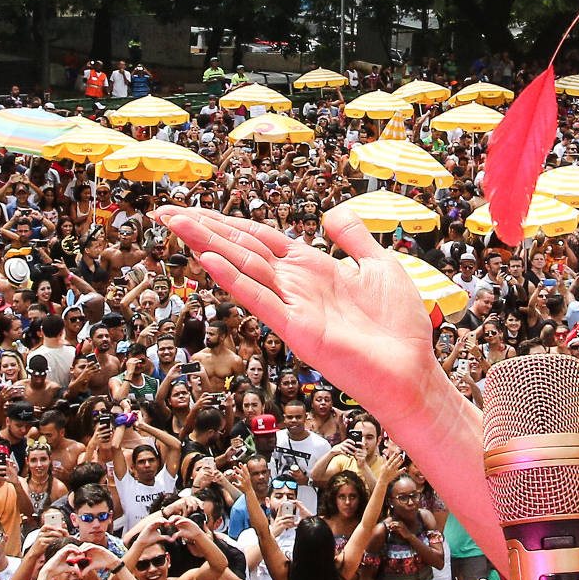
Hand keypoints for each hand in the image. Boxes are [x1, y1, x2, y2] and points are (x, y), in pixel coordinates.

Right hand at [153, 208, 442, 427]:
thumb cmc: (399, 327)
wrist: (412, 372)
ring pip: (243, 267)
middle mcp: (295, 285)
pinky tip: (209, 260)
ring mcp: (293, 307)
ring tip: (175, 223)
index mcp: (311, 268)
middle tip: (165, 212)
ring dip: (209, 243)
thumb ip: (354, 237)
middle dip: (205, 228)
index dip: (228, 220)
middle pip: (242, 247)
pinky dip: (234, 280)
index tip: (194, 208)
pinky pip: (261, 299)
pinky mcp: (298, 329)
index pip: (259, 237)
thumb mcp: (380, 265)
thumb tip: (332, 213)